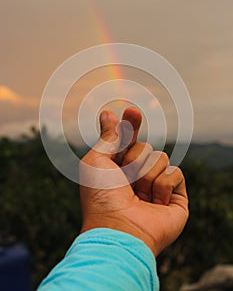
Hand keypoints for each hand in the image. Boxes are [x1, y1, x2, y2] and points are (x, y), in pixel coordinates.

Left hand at [79, 107, 188, 256]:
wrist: (118, 229)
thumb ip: (108, 137)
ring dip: (145, 174)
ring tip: (138, 196)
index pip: (129, 140)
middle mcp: (138, 176)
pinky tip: (154, 202)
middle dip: (132, 159)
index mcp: (118, 168)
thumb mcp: (97, 161)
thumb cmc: (101, 196)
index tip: (132, 111)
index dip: (131, 125)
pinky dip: (162, 185)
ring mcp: (157, 186)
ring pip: (160, 157)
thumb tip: (108, 113)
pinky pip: (175, 172)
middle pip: (144, 146)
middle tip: (123, 179)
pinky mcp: (175, 196)